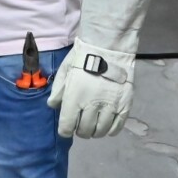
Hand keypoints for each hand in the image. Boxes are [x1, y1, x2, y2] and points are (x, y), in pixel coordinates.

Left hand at [47, 0, 158, 138]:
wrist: (108, 46)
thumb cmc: (83, 57)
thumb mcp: (65, 71)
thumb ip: (58, 91)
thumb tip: (53, 106)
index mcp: (74, 98)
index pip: (67, 127)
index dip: (65, 129)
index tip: (67, 125)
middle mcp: (92, 106)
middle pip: (84, 131)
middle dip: (80, 129)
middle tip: (81, 123)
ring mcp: (110, 107)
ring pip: (100, 131)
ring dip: (95, 131)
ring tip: (94, 124)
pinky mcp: (125, 105)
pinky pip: (117, 127)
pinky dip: (110, 130)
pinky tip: (106, 124)